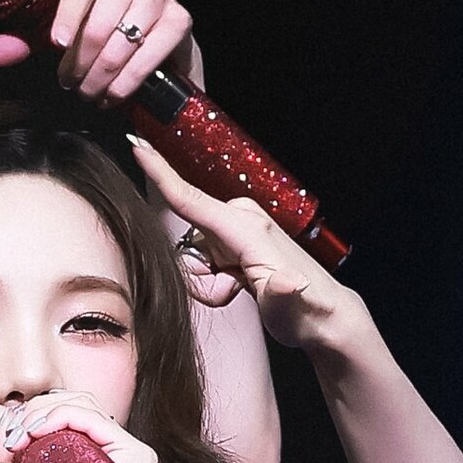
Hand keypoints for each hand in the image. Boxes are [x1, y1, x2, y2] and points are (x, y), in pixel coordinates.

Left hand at [0, 0, 202, 103]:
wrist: (148, 48)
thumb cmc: (96, 37)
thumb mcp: (56, 36)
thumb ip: (19, 43)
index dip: (67, 16)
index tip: (57, 45)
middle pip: (101, 19)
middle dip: (82, 62)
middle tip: (73, 86)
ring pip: (124, 39)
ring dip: (104, 76)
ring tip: (93, 94)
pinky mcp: (179, 18)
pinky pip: (152, 51)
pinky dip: (130, 79)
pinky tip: (116, 94)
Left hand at [0, 390, 155, 462]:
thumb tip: (4, 427)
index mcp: (87, 455)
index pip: (66, 412)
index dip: (34, 414)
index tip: (11, 436)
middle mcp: (111, 451)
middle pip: (75, 402)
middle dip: (37, 409)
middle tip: (15, 433)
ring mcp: (127, 453)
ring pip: (85, 405)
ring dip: (47, 411)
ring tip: (25, 434)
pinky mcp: (138, 459)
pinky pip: (98, 421)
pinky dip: (65, 416)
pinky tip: (40, 431)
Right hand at [129, 140, 363, 350]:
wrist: (324, 317)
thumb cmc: (306, 312)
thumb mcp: (291, 307)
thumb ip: (283, 293)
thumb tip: (290, 283)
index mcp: (248, 229)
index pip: (193, 200)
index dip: (162, 175)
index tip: (138, 146)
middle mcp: (242, 221)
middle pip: (188, 243)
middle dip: (200, 277)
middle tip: (233, 290)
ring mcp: (240, 231)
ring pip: (195, 258)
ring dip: (209, 283)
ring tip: (241, 290)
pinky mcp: (238, 242)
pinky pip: (205, 262)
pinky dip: (217, 282)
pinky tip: (241, 286)